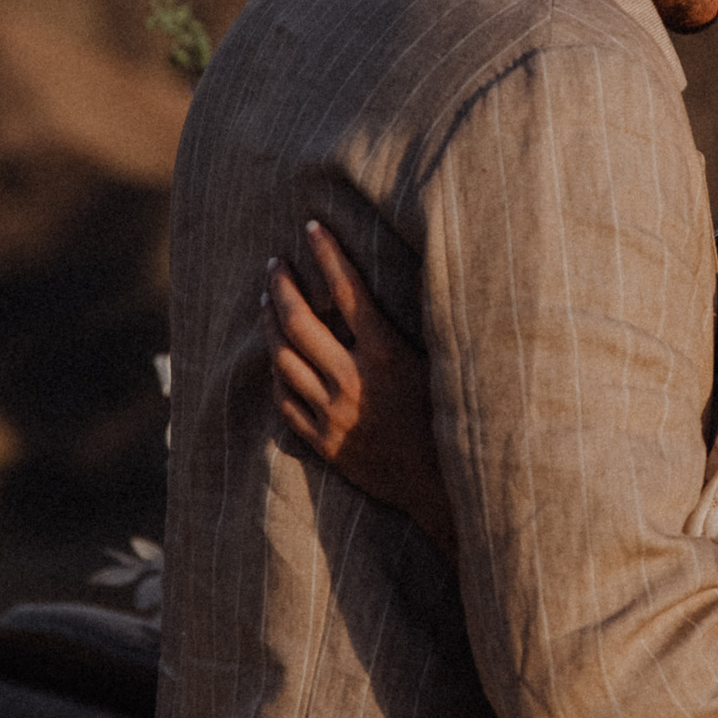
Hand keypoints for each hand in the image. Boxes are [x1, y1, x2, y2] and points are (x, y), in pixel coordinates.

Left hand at [265, 222, 457, 559]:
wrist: (440, 489)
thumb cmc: (451, 420)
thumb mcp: (442, 364)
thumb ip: (422, 321)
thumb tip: (414, 271)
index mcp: (387, 356)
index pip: (348, 291)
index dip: (327, 255)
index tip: (312, 227)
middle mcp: (354, 382)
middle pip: (300, 321)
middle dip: (282, 285)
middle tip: (275, 264)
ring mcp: (333, 414)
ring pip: (283, 359)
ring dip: (270, 324)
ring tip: (265, 301)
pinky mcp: (323, 441)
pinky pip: (284, 400)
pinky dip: (276, 372)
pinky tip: (275, 356)